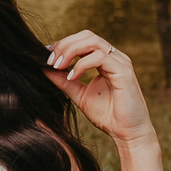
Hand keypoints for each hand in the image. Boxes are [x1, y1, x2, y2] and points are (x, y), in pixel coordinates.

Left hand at [44, 30, 155, 146]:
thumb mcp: (79, 94)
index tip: (45, 55)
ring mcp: (121, 62)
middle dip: (65, 45)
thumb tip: (44, 68)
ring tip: (58, 66)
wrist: (127, 134)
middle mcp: (114, 57)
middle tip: (50, 60)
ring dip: (71, 51)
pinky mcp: (124, 72)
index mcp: (105, 60)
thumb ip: (63, 81)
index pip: (83, 40)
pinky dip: (82, 64)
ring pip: (93, 42)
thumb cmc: (107, 116)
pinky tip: (72, 77)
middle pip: (87, 35)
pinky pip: (101, 57)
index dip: (63, 44)